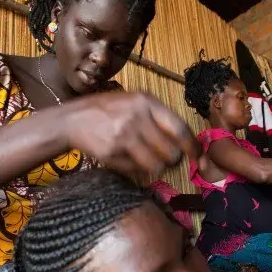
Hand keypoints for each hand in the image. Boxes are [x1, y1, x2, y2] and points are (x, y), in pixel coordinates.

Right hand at [65, 92, 201, 175]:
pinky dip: (136, 169)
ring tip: (150, 163)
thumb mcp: (133, 103)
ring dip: (157, 168)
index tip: (199, 158)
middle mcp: (137, 117)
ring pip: (156, 165)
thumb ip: (157, 117)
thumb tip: (185, 141)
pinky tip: (128, 159)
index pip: (179, 128)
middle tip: (170, 162)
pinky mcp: (112, 152)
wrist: (72, 120)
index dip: (193, 146)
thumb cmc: (107, 111)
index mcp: (146, 102)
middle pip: (170, 151)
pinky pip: (136, 169)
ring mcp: (124, 135)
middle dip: (173, 161)